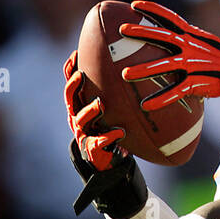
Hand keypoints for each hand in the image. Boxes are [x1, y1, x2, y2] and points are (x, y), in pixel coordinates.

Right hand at [64, 51, 146, 217]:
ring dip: (89, 111)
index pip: (73, 85)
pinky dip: (108, 138)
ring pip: (80, 120)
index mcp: (83, 106)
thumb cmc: (119, 131)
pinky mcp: (93, 151)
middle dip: (73, 86)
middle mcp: (79, 119)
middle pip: (70, 99)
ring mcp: (85, 135)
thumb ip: (125, 96)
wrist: (114, 164)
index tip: (75, 53)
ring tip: (100, 104)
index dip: (71, 70)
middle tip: (81, 75)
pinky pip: (98, 143)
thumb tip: (149, 69)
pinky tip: (119, 133)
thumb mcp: (121, 112)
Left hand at [119, 0, 219, 107]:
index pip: (171, 18)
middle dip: (142, 32)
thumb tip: (164, 37)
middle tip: (122, 30)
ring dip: (144, 70)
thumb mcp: (203, 42)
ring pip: (165, 65)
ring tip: (125, 74)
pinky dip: (161, 99)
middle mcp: (191, 47)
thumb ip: (185, 39)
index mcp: (192, 35)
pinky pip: (176, 92)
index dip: (153, 9)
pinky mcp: (196, 82)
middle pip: (163, 37)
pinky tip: (146, 105)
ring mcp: (193, 64)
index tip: (134, 4)